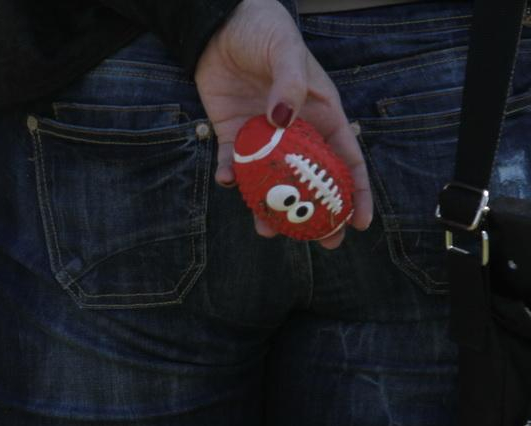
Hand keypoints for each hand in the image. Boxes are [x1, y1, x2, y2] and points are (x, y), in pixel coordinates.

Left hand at [194, 0, 371, 248]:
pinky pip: (232, 164)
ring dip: (271, 207)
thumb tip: (284, 119)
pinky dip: (230, 176)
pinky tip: (227, 183)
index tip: (359, 222)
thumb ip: (289, 84)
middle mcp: (295, 132)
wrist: (222, 26)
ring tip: (269, 230)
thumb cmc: (266, 32)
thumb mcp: (284, 51)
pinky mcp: (232, 135)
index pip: (346, 159)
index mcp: (322, 114)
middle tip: (321, 242)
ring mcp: (263, 137)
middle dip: (317, 213)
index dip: (356, 192)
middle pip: (311, 181)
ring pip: (271, 182)